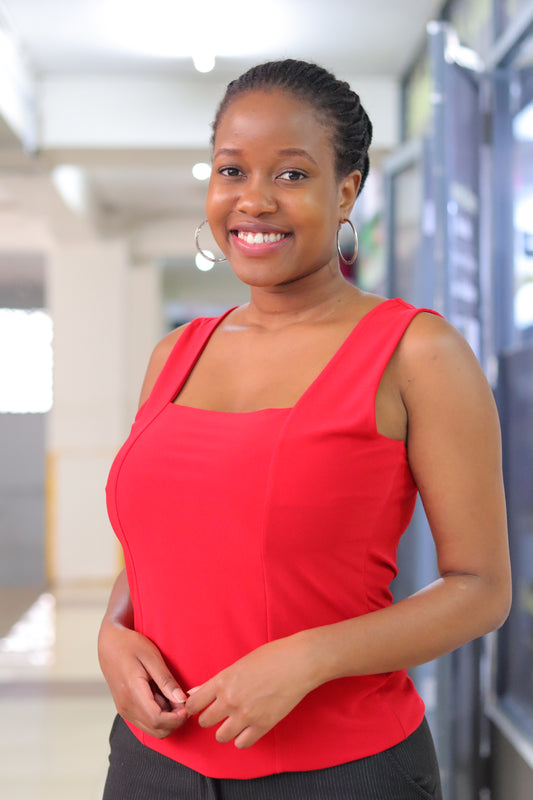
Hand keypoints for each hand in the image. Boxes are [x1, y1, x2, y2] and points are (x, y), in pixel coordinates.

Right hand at [98, 620, 188, 738]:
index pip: (157, 720)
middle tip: (183, 700)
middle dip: (175, 721)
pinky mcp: (126, 709)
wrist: (109, 645)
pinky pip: (146, 722)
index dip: (176, 718)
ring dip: (167, 718)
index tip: (188, 705)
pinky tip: (161, 696)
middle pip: (156, 730)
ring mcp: (125, 710)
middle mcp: (126, 707)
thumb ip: (166, 680)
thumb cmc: (129, 646)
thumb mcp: (151, 657)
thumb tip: (181, 699)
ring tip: (171, 694)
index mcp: (132, 693)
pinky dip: (159, 715)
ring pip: (152, 729)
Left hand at [185, 635, 315, 748]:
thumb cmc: (271, 656)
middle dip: (210, 718)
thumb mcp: (239, 663)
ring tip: (234, 722)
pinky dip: (242, 738)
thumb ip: (217, 681)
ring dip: (225, 730)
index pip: (194, 704)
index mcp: (222, 681)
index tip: (200, 707)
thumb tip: (196, 692)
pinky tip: (248, 728)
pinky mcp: (262, 726)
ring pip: (221, 736)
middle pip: (205, 721)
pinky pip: (241, 744)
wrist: (298, 662)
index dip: (194, 707)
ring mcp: (245, 715)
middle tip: (219, 713)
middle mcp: (229, 700)